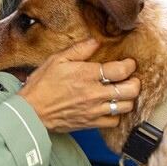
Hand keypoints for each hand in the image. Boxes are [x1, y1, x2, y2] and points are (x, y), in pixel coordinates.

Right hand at [17, 39, 138, 132]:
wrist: (32, 111)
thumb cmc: (41, 85)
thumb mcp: (56, 60)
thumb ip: (78, 50)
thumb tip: (95, 42)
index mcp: (87, 75)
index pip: (121, 70)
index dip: (130, 65)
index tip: (128, 63)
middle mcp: (94, 93)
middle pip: (130, 90)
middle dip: (135, 82)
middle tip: (130, 78)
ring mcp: (94, 110)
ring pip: (126, 106)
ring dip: (127, 98)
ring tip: (122, 92)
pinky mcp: (91, 123)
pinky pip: (114, 121)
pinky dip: (116, 115)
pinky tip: (110, 107)